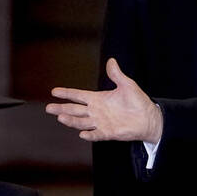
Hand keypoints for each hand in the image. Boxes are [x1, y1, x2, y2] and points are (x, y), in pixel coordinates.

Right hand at [46, 58, 163, 142]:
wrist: (148, 117)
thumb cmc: (137, 101)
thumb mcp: (127, 85)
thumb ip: (116, 75)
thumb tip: (111, 61)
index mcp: (98, 99)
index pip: (78, 96)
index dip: (67, 93)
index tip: (54, 91)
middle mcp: (96, 111)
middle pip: (75, 110)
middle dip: (62, 108)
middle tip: (48, 108)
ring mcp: (100, 123)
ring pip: (81, 122)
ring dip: (71, 121)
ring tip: (61, 117)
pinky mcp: (108, 133)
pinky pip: (96, 134)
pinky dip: (89, 134)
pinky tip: (82, 133)